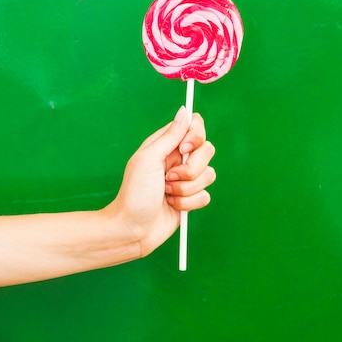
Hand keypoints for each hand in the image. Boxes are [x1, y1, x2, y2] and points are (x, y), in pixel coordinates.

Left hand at [107, 106, 215, 256]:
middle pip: (207, 150)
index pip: (194, 126)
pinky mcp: (191, 198)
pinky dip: (188, 203)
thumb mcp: (149, 159)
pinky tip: (172, 205)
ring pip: (209, 174)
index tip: (183, 149)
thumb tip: (185, 111)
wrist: (132, 230)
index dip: (195, 136)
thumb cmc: (134, 193)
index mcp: (166, 145)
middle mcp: (178, 160)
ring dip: (186, 188)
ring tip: (167, 193)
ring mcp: (186, 179)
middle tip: (169, 177)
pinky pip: (206, 196)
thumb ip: (170, 135)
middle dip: (191, 168)